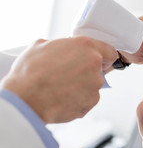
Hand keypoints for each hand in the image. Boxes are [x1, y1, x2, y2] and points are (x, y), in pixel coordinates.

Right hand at [0, 37, 117, 123]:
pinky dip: (78, 100)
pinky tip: (62, 99)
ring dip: (81, 87)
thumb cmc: (30, 72)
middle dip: (86, 72)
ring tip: (61, 89)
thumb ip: (59, 46)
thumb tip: (60, 50)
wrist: (26, 98)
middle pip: (99, 70)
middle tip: (69, 76)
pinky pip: (87, 100)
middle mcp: (94, 64)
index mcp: (85, 46)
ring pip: (92, 85)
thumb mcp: (40, 46)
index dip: (104, 57)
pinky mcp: (92, 102)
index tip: (101, 61)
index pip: (109, 51)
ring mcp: (95, 84)